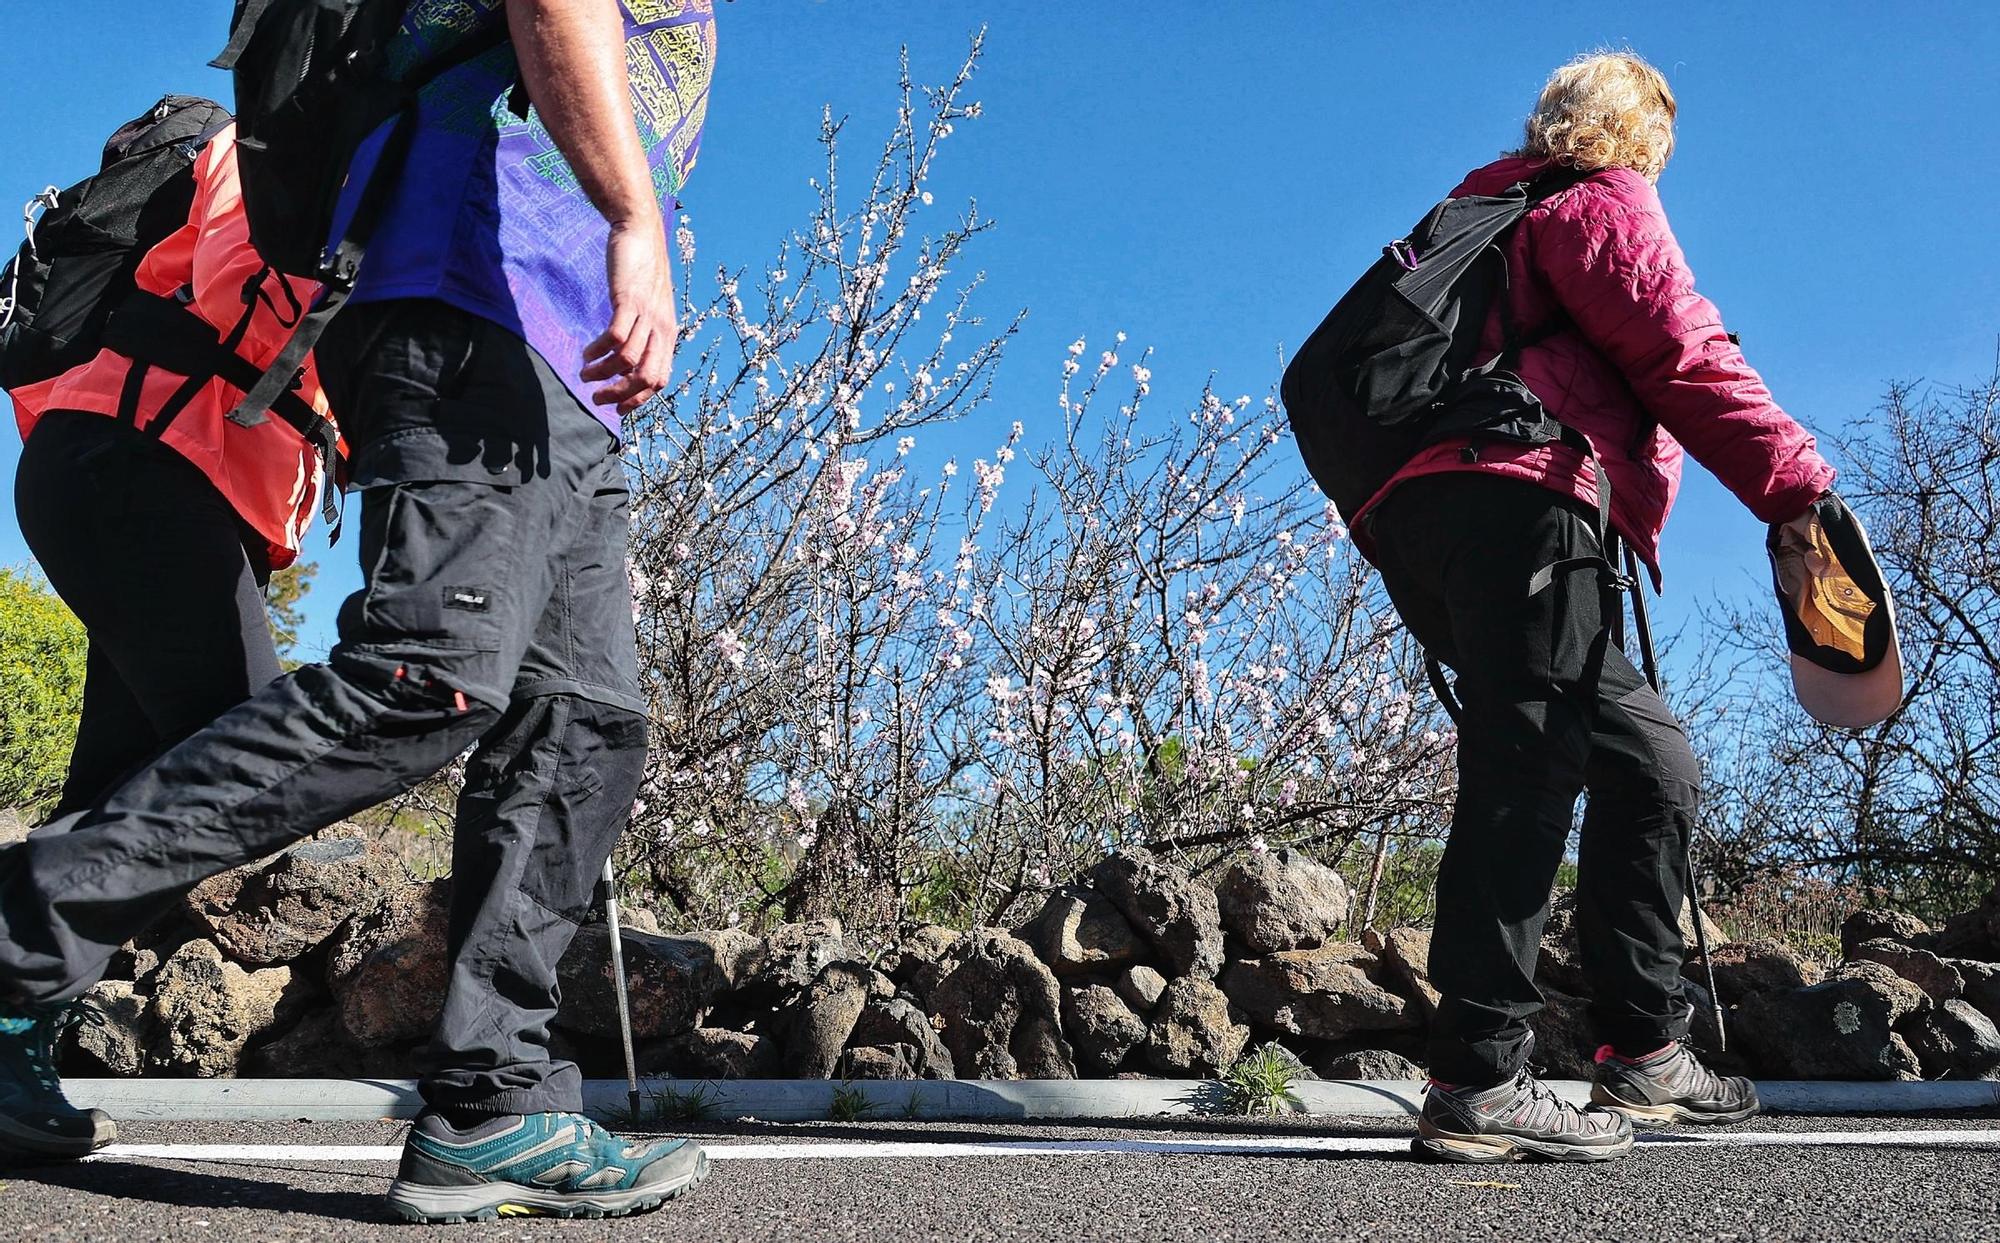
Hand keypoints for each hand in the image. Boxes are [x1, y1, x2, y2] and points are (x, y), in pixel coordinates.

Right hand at [580, 217, 677, 413]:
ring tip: (585, 373)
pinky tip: (587, 353)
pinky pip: (615, 337)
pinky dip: (598, 351)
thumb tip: (629, 359)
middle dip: (619, 394)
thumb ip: (646, 331)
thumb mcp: (652, 307)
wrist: (641, 232)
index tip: (617, 408)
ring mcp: (646, 315)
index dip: (638, 399)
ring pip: (626, 361)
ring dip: (602, 374)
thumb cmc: (643, 271)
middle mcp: (661, 329)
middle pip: (645, 377)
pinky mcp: (629, 301)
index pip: (660, 380)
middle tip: (597, 397)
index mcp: (669, 334)